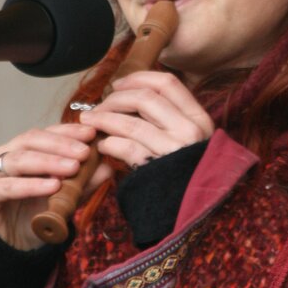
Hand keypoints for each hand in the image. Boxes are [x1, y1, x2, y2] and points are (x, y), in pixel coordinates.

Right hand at [0, 123, 110, 249]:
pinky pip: (7, 186)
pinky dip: (31, 185)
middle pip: (31, 140)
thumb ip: (83, 183)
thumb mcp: (65, 199)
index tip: (91, 134)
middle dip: (61, 145)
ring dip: (48, 162)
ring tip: (72, 168)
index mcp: (21, 150)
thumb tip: (107, 166)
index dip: (68, 131)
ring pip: (18, 159)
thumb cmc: (34, 218)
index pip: (45, 133)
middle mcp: (2, 156)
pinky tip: (52, 186)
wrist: (12, 249)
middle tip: (84, 152)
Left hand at [78, 70, 213, 169]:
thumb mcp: (191, 139)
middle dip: (114, 99)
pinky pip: (125, 147)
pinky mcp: (156, 168)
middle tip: (98, 107)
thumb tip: (130, 94)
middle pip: (145, 98)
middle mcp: (189, 130)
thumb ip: (169, 117)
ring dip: (103, 119)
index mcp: (198, 117)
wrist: (193, 209)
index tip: (118, 85)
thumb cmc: (186, 171)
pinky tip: (101, 146)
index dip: (138, 78)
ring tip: (89, 123)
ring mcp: (173, 149)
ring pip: (130, 122)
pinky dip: (108, 144)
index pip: (166, 83)